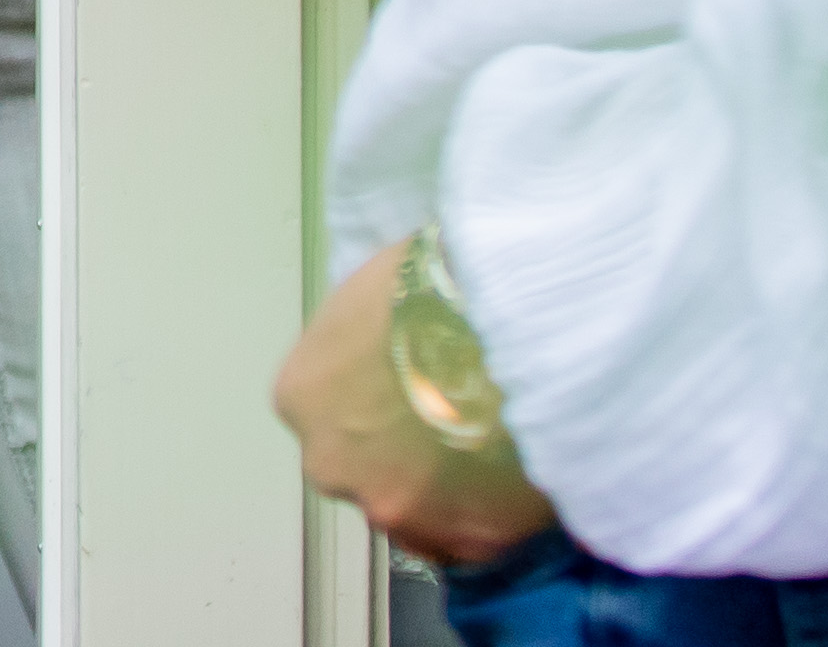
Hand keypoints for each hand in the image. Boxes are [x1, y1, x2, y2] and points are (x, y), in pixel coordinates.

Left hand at [278, 239, 555, 566]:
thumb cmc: (437, 288)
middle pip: (364, 466)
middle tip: (457, 416)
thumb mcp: (378, 288)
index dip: (377, 397)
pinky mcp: (466, 540)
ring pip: (420, 508)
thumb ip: (368, 333)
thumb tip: (392, 334)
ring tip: (498, 442)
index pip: (327, 409)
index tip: (413, 386)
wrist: (507, 330)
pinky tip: (524, 467)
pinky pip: (478, 534)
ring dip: (449, 487)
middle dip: (405, 450)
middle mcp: (334, 463)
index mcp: (303, 395)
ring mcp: (397, 509)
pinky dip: (497, 512)